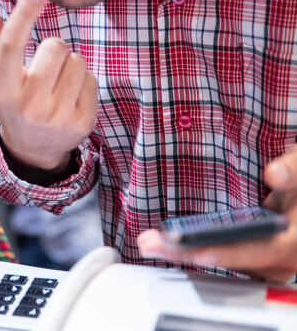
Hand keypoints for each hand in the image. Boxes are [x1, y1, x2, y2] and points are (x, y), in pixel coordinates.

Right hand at [0, 0, 97, 174]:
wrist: (33, 149)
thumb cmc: (15, 102)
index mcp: (2, 91)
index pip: (11, 46)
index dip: (24, 14)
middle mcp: (29, 105)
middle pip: (55, 46)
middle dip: (52, 50)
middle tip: (44, 68)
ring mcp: (57, 117)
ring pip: (77, 61)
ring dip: (69, 66)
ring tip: (57, 84)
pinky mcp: (82, 123)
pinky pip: (91, 79)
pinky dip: (82, 82)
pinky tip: (69, 97)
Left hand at [138, 145, 296, 281]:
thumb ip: (295, 168)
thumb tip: (276, 174)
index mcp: (294, 239)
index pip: (263, 250)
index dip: (231, 253)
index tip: (201, 252)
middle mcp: (281, 258)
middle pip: (231, 261)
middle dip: (188, 253)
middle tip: (151, 244)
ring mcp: (264, 262)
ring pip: (221, 263)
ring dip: (183, 253)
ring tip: (149, 243)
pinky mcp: (249, 259)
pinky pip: (219, 258)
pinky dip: (191, 251)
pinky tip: (165, 244)